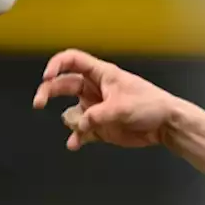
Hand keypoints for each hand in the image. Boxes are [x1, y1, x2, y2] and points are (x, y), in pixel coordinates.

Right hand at [32, 49, 182, 150]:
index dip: (56, 65)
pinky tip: (74, 144)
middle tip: (38, 103)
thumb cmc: (151, 105)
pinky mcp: (100, 127)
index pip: (72, 60)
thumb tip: (80, 124)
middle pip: (62, 85)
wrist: (166, 126)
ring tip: (80, 130)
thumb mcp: (123, 107)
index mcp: (101, 75)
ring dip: (70, 121)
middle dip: (47, 91)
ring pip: (71, 112)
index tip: (47, 76)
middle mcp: (95, 89)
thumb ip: (97, 115)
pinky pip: (81, 132)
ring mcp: (96, 108)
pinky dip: (76, 138)